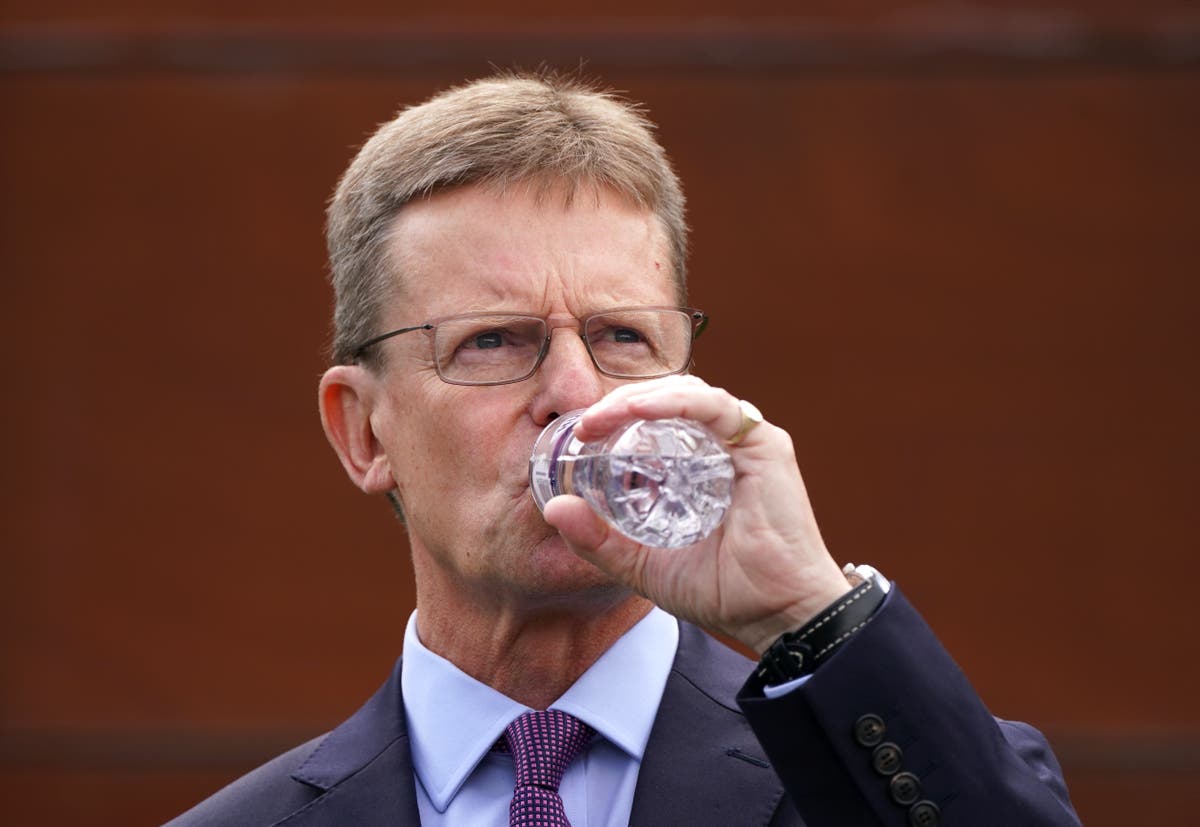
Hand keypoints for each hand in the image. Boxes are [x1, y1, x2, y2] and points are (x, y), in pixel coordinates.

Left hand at [542, 375, 852, 653]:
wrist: (777, 616)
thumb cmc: (725, 592)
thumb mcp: (645, 566)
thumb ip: (601, 542)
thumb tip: (554, 508)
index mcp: (701, 466)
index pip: (655, 420)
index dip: (615, 418)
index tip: (579, 435)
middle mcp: (724, 446)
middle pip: (667, 400)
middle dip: (620, 404)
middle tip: (584, 426)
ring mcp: (746, 442)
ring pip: (687, 394)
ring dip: (638, 399)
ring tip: (601, 418)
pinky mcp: (764, 445)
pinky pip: (715, 407)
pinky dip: (674, 403)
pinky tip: (638, 411)